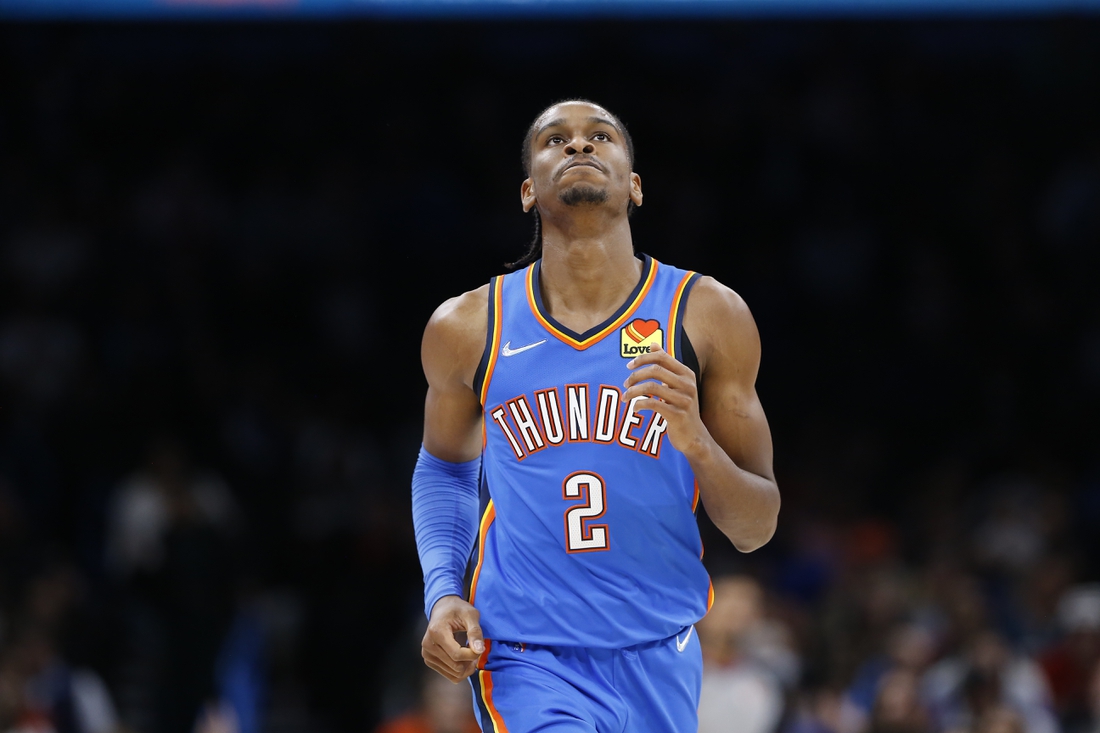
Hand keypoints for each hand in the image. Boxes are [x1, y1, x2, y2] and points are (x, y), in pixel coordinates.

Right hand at [421, 595, 484, 682]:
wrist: (442, 609)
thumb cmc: (457, 609)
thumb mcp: (470, 614)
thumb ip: (475, 632)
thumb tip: (479, 650)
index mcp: (436, 632)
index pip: (457, 654)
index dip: (472, 655)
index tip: (480, 647)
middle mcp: (428, 645)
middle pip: (455, 666)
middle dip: (470, 662)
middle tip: (476, 650)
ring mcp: (427, 655)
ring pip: (453, 674)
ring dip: (466, 667)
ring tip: (470, 653)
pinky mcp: (429, 661)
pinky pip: (449, 675)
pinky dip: (460, 670)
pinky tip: (463, 659)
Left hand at [623, 344, 709, 458]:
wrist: (694, 436)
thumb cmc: (681, 408)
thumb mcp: (676, 384)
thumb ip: (665, 365)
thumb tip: (653, 344)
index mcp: (687, 374)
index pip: (662, 357)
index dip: (643, 358)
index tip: (629, 366)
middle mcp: (688, 384)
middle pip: (655, 370)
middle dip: (635, 376)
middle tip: (625, 384)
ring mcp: (684, 400)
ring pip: (651, 387)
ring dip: (633, 391)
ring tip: (625, 397)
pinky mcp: (678, 415)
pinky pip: (652, 404)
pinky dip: (639, 404)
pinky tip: (635, 408)